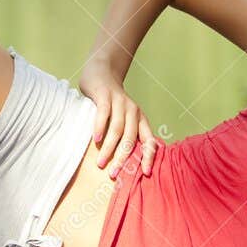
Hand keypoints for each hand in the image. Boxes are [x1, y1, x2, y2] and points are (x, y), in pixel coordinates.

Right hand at [79, 60, 157, 176]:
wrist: (102, 72)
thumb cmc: (111, 102)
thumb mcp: (123, 118)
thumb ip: (125, 135)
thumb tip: (123, 162)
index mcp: (140, 119)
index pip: (150, 141)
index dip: (149, 157)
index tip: (145, 174)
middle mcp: (133, 111)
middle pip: (131, 138)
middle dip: (122, 158)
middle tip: (114, 174)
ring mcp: (120, 102)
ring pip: (117, 129)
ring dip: (109, 148)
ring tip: (101, 163)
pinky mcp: (105, 95)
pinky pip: (104, 114)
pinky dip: (100, 127)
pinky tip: (96, 140)